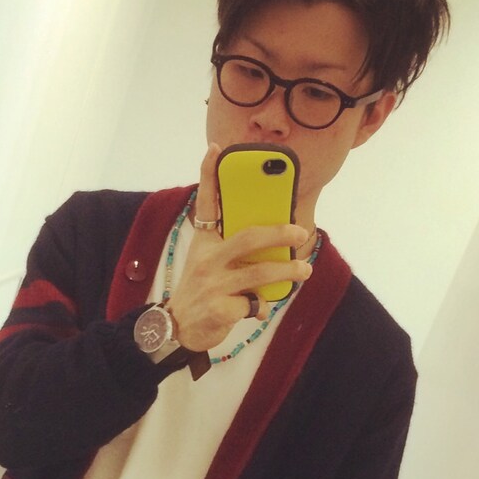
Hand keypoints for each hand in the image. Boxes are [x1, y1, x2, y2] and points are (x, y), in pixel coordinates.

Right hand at [168, 144, 312, 352]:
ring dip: (286, 271)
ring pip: (259, 274)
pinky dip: (261, 307)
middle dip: (279, 233)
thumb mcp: (206, 263)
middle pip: (248, 238)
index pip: (205, 204)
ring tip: (304, 270)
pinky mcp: (219, 309)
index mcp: (203, 243)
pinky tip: (259, 309)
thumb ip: (232, 250)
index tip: (217, 149)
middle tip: (300, 232)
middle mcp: (206, 260)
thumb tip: (272, 243)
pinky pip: (253, 304)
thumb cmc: (199, 292)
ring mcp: (213, 285)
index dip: (210, 175)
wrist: (174, 329)